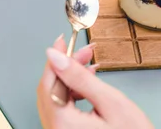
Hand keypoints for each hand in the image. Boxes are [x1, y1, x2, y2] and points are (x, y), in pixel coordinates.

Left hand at [37, 35, 152, 128]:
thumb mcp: (111, 102)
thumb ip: (80, 78)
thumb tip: (56, 57)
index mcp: (63, 123)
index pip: (49, 83)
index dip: (56, 58)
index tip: (63, 41)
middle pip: (50, 90)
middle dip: (65, 66)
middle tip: (83, 51)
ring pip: (55, 98)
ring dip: (70, 79)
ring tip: (89, 65)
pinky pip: (62, 109)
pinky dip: (72, 93)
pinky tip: (87, 85)